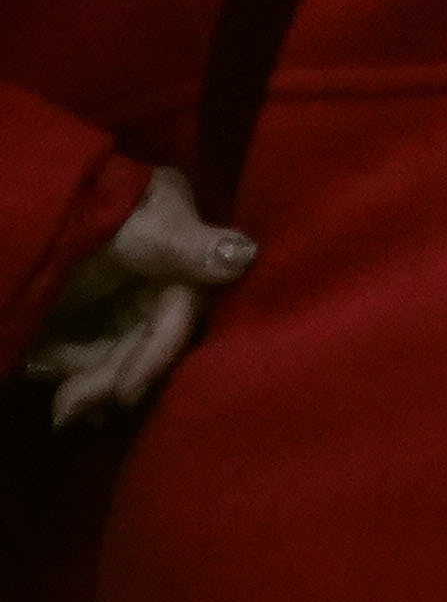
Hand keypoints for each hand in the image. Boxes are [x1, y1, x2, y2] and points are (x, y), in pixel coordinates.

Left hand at [27, 165, 250, 428]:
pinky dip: (69, 368)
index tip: (125, 394)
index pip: (175, 320)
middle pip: (141, 346)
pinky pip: (84, 350)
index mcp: (184, 264)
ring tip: (61, 405)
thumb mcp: (148, 222)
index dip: (153, 358)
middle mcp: (157, 287)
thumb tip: (248, 255)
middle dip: (109, 379)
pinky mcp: (86, 313)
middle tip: (70, 412)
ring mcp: (120, 300)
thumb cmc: (107, 203)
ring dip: (88, 381)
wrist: (44, 189)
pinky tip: (50, 379)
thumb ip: (192, 244)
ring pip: (112, 354)